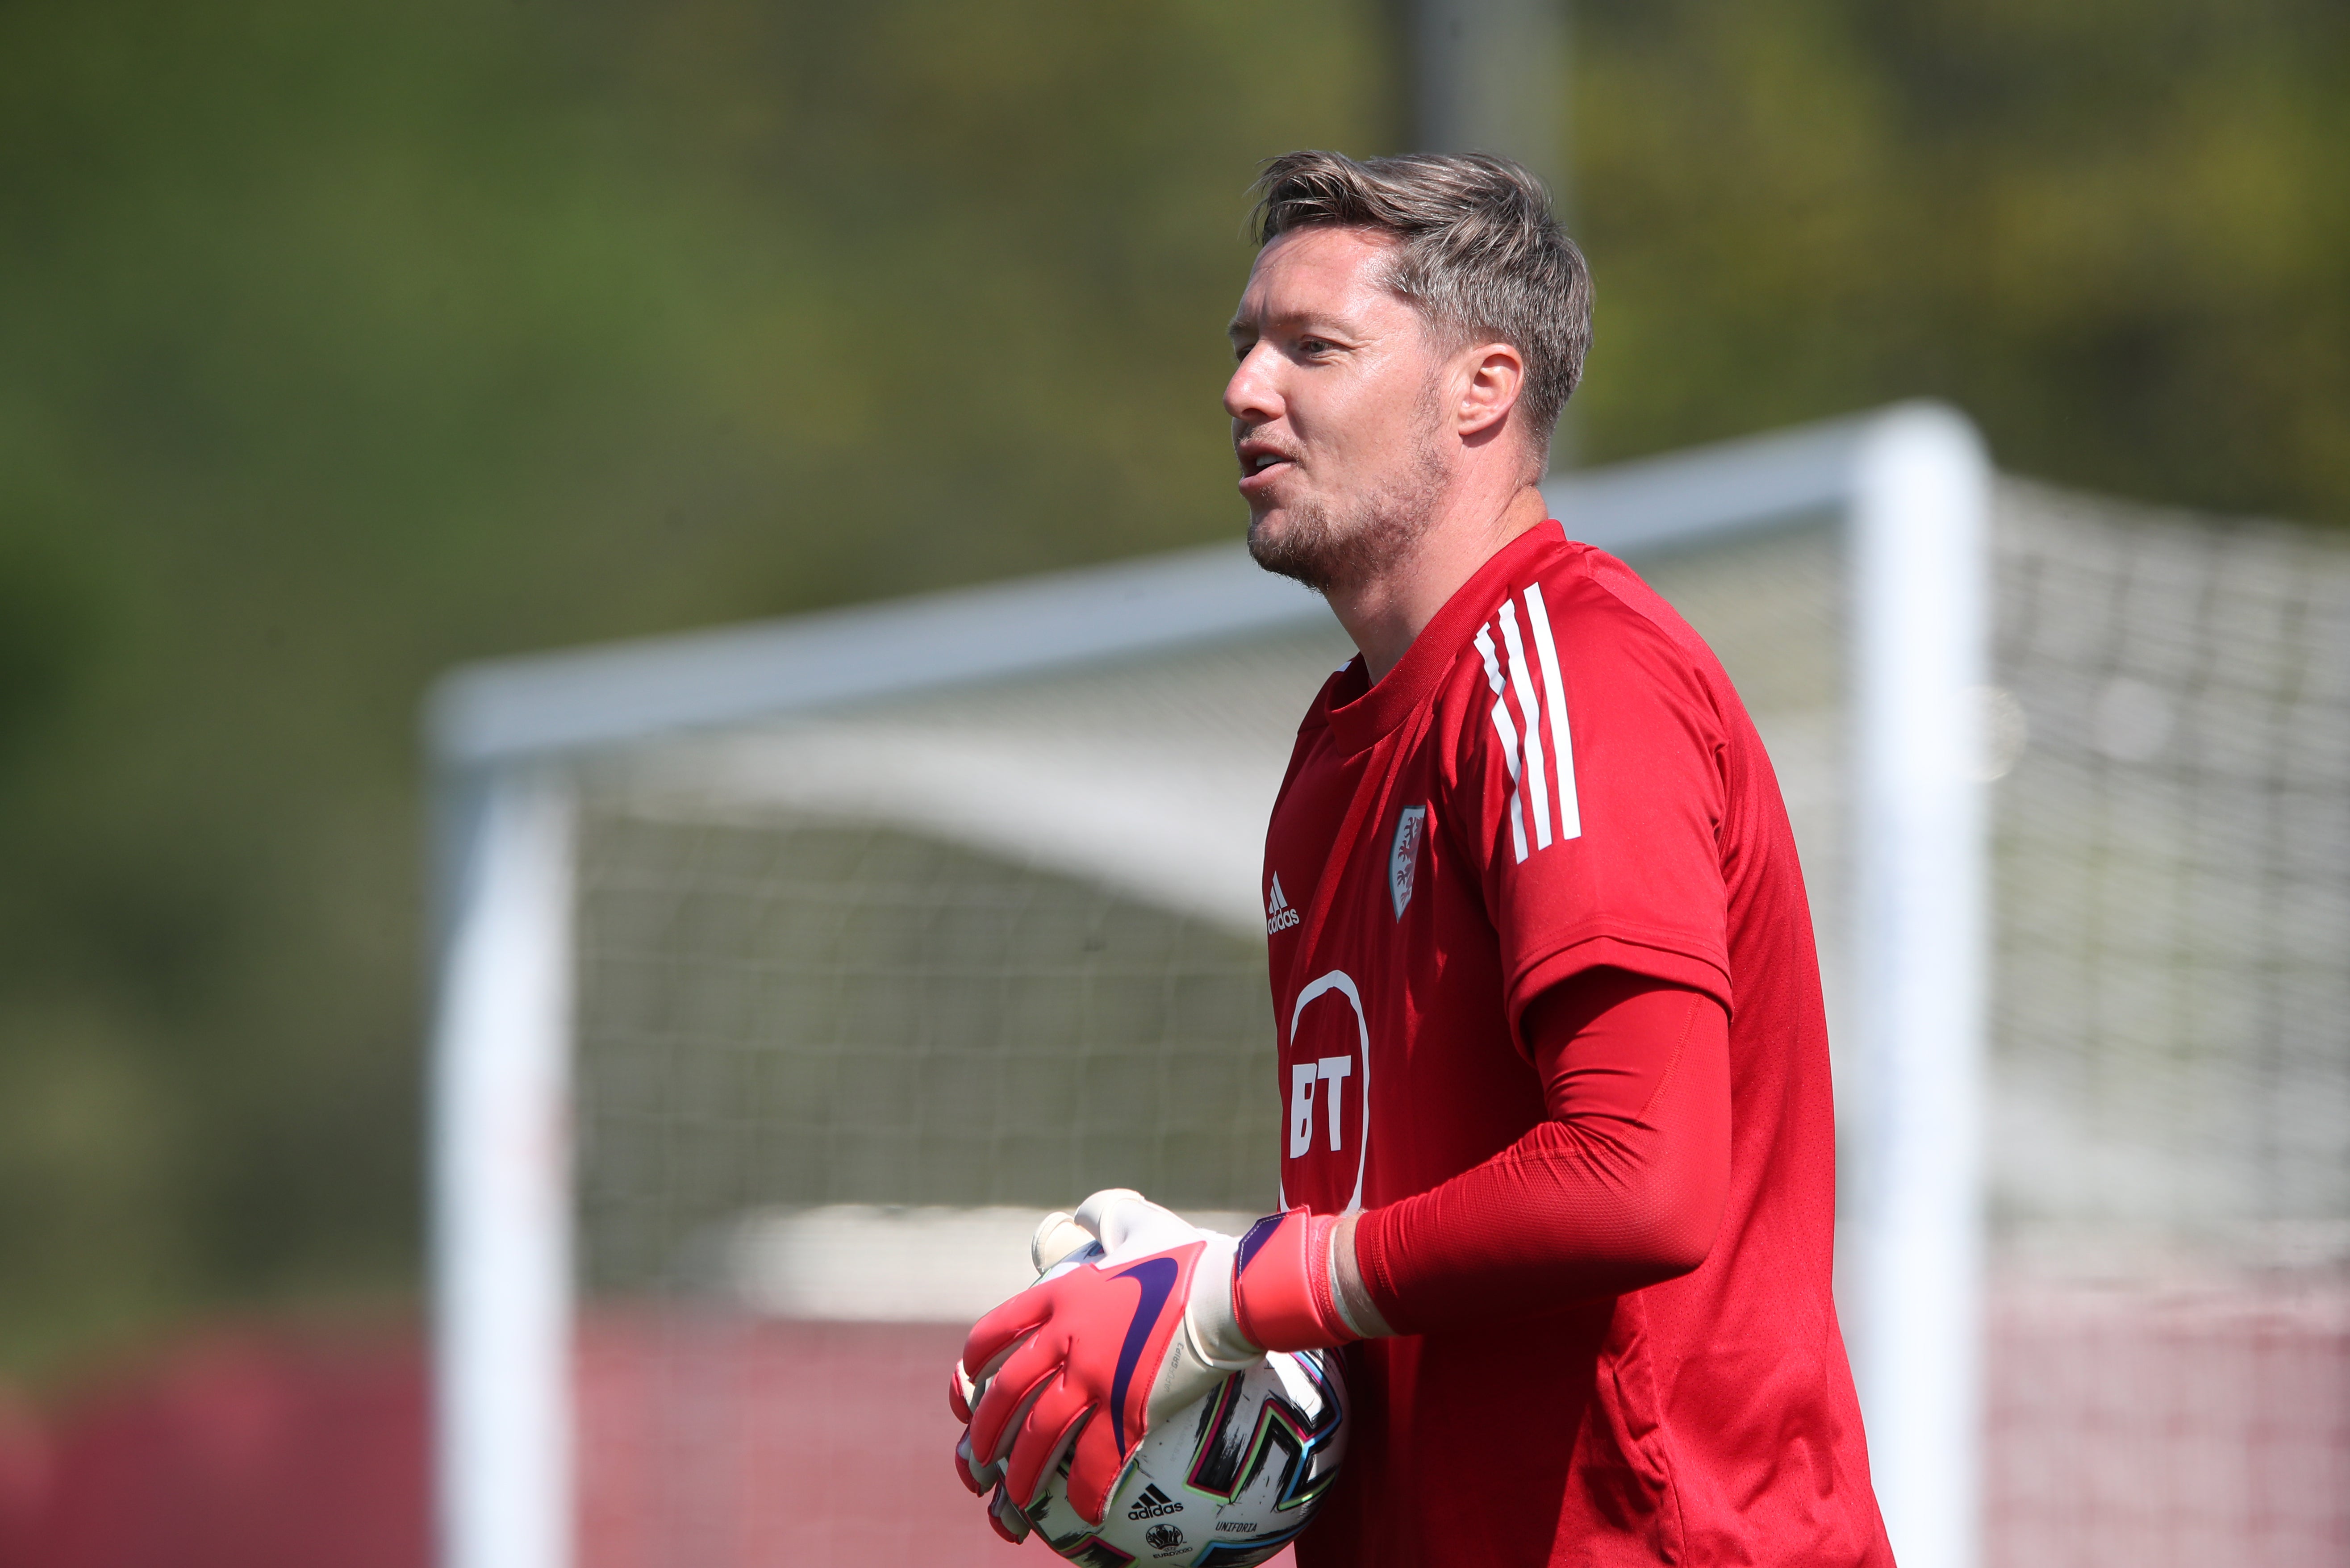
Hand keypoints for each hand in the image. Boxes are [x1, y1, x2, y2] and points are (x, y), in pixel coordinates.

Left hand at [954, 1190, 1259, 1526]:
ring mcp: (1094, 1377)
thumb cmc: (1191, 1257)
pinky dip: (1084, 1490)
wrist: (1230, 1292)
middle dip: (985, 1429)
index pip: (997, 1330)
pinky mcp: (1127, 1409)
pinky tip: (1082, 1512)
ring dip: (1022, 1472)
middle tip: (979, 1456)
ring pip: (1038, 1435)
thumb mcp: (1141, 1223)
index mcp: (1063, 1297)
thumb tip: (1086, 1212)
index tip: (968, 1383)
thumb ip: (1108, 1216)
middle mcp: (1067, 1340)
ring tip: (1014, 1498)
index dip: (976, 1361)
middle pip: (1006, 1393)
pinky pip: (1094, 1462)